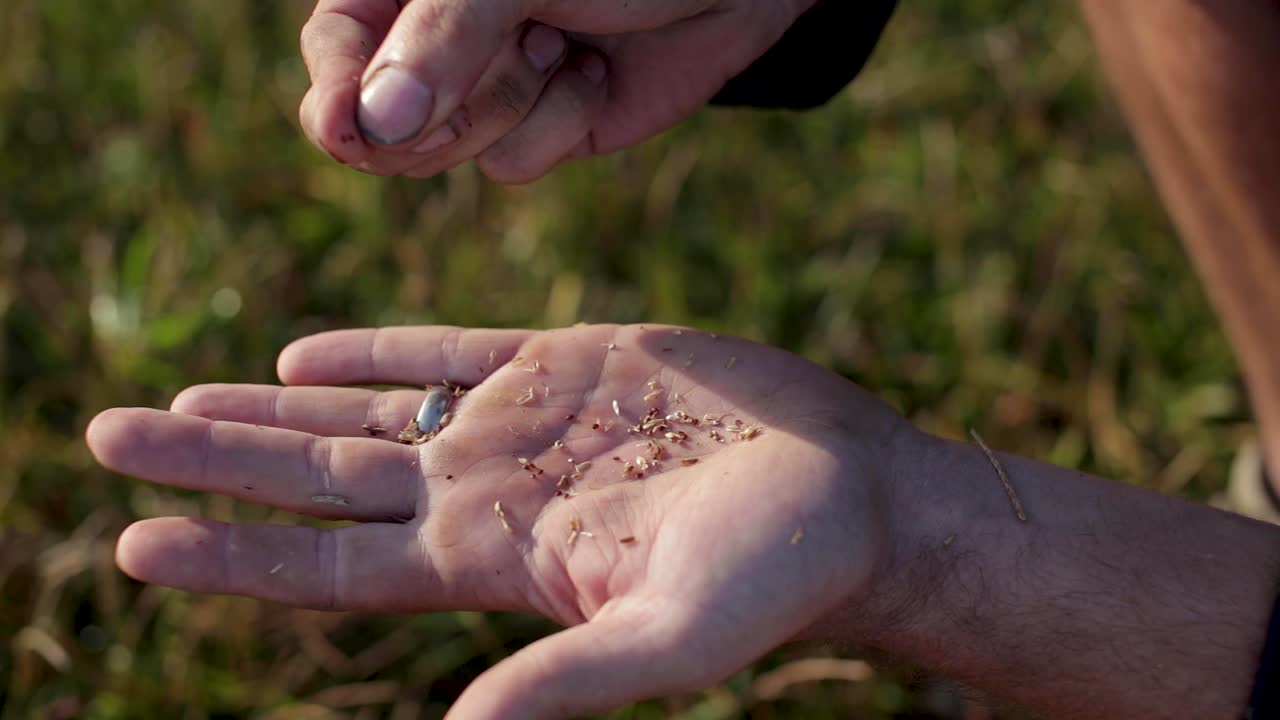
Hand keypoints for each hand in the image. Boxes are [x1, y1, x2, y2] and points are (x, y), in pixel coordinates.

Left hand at [88, 323, 908, 717]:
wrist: (847, 492)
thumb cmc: (775, 576)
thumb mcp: (668, 638)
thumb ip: (564, 678)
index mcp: (494, 559)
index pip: (330, 566)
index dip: (235, 558)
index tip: (134, 548)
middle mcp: (488, 493)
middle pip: (321, 479)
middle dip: (218, 463)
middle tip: (108, 439)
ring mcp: (522, 423)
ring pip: (367, 412)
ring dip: (273, 407)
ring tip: (185, 402)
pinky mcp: (567, 361)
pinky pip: (446, 351)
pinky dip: (374, 350)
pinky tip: (304, 355)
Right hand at [300, 0, 810, 181]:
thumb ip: (443, 39)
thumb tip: (375, 124)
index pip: (335, 48)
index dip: (335, 93)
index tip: (346, 129)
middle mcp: (439, 42)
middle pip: (382, 120)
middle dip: (445, 101)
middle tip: (523, 44)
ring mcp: (489, 91)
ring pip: (446, 151)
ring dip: (514, 102)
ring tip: (563, 39)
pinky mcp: (545, 132)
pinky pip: (513, 165)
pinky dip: (560, 125)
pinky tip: (595, 75)